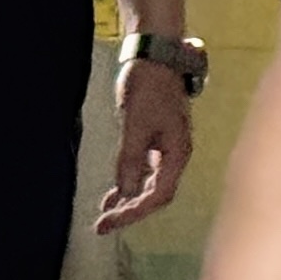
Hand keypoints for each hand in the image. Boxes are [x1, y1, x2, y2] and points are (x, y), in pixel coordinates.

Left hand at [96, 63, 194, 232]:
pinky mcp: (156, 137)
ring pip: (149, 183)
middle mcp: (176, 154)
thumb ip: (131, 159)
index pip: (158, 196)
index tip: (110, 222)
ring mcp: (167, 146)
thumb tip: (127, 192)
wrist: (154, 53)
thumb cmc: (148, 85)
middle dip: (130, 211)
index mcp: (178, 153)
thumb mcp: (135, 124)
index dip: (134, 212)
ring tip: (106, 214)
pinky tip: (115, 191)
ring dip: (128, 199)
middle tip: (103, 226)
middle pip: (155, 194)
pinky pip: (144, 168)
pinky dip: (129, 181)